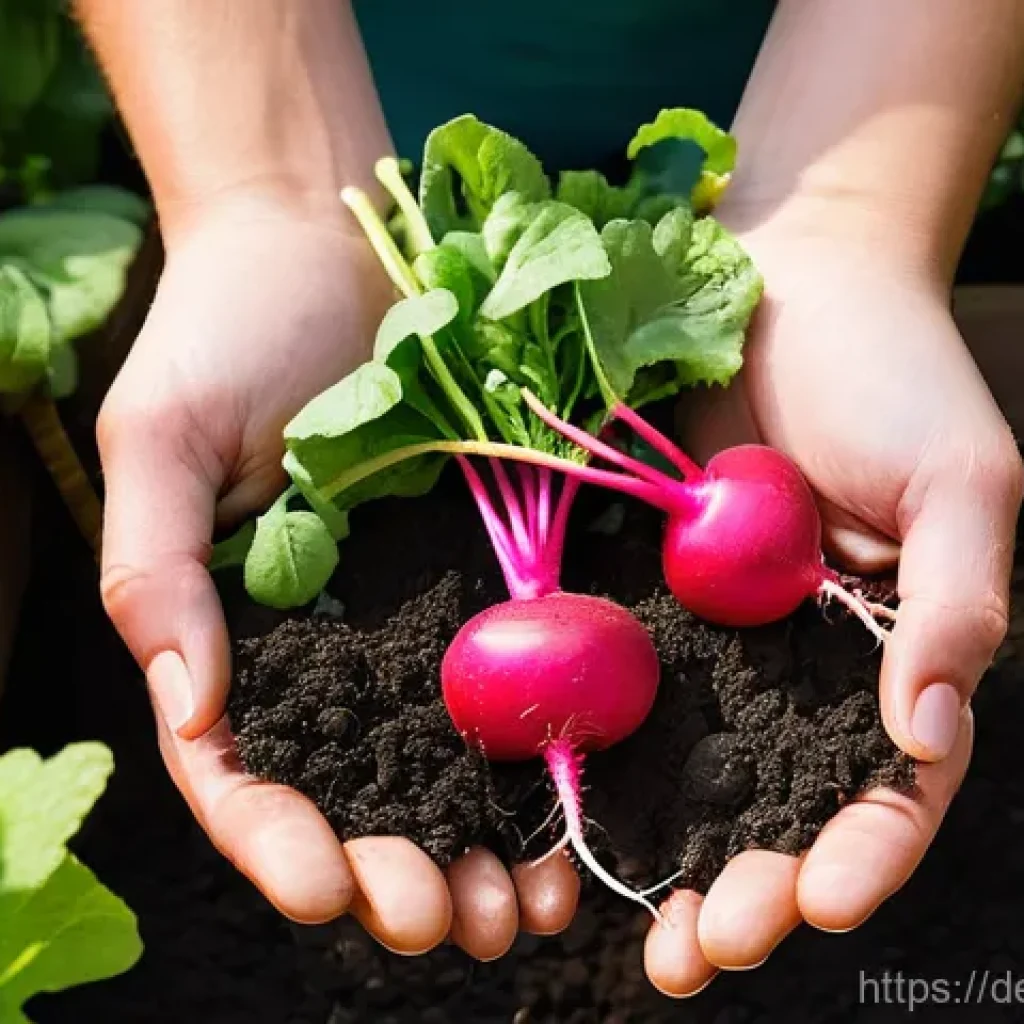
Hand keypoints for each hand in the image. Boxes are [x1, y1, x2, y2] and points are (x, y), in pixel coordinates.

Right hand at [97, 203, 579, 957]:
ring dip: (488, 842)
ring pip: (449, 759)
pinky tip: (585, 800)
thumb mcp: (161, 438)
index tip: (337, 889)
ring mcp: (416, 613)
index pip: (244, 769)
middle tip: (461, 925)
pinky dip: (550, 748)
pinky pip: (521, 670)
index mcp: (238, 634)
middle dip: (403, 871)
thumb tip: (188, 704)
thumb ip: (157, 568)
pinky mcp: (491, 568)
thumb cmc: (225, 329)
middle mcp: (332, 644)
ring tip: (533, 904)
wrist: (329, 244)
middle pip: (361, 789)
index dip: (284, 842)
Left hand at [644, 211, 1021, 993]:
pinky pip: (619, 682)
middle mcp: (798, 661)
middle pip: (779, 803)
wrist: (789, 282)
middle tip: (699, 954)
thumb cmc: (895, 373)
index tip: (818, 906)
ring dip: (668, 850)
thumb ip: (958, 604)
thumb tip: (929, 735)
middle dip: (750, 885)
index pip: (887, 785)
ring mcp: (715, 633)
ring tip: (634, 930)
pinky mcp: (642, 588)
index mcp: (890, 652)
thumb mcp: (962, 482)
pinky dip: (598, 753)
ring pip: (695, 767)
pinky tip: (567, 808)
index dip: (860, 853)